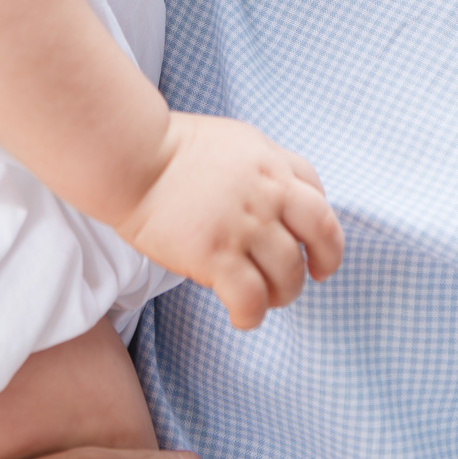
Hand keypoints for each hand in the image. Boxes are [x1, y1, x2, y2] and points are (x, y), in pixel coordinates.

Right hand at [118, 114, 343, 329]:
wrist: (132, 156)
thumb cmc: (170, 148)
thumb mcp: (232, 141)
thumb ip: (259, 168)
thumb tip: (273, 199)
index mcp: (271, 162)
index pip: (318, 196)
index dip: (320, 227)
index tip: (314, 246)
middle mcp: (268, 193)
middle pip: (323, 235)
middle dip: (325, 262)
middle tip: (308, 278)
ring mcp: (245, 225)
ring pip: (290, 276)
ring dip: (282, 294)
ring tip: (261, 298)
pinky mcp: (216, 255)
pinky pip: (252, 300)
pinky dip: (252, 316)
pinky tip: (239, 316)